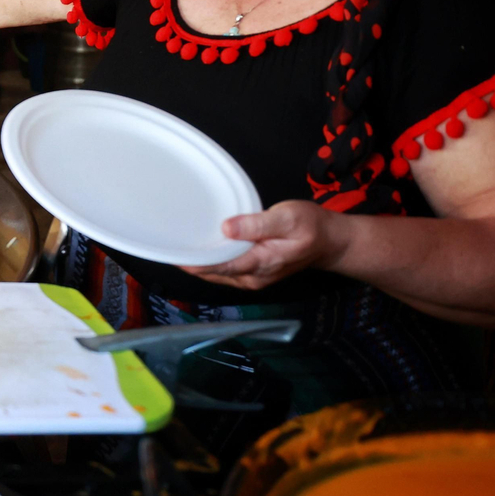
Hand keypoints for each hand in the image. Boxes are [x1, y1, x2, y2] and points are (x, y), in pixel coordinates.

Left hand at [181, 200, 348, 290]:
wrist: (330, 242)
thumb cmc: (310, 227)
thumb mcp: (287, 218)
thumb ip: (257, 224)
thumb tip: (227, 228)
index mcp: (258, 264)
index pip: (217, 266)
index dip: (193, 261)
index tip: (170, 253)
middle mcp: (251, 276)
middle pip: (212, 272)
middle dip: (190, 261)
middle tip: (165, 245)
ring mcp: (250, 277)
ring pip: (216, 273)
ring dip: (197, 262)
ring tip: (175, 246)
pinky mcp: (251, 272)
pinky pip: (224, 269)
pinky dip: (209, 261)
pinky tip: (197, 249)